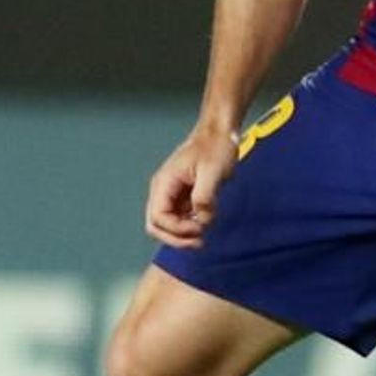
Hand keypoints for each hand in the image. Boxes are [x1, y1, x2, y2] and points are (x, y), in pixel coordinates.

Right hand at [144, 123, 242, 249]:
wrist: (219, 133)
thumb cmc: (215, 148)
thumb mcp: (213, 172)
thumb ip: (204, 197)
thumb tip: (201, 220)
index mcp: (164, 183)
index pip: (158, 218)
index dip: (177, 229)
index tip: (199, 228)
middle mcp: (162, 190)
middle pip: (155, 225)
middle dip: (175, 238)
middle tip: (199, 242)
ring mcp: (171, 194)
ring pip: (166, 225)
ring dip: (182, 235)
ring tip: (203, 235)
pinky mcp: (182, 196)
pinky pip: (178, 219)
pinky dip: (189, 226)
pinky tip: (204, 223)